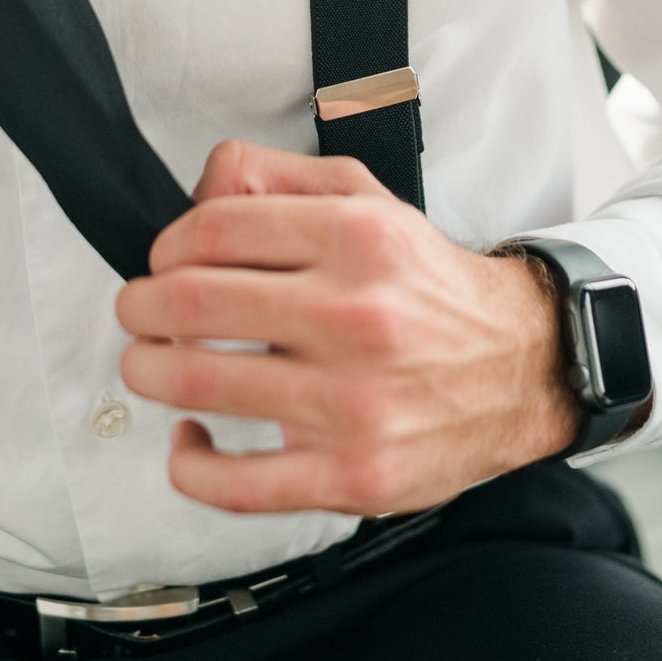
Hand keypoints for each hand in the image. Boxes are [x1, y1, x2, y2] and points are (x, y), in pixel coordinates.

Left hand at [116, 139, 583, 515]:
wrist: (521, 365)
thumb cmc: (429, 287)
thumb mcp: (369, 200)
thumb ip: (281, 178)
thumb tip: (203, 185)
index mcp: (357, 238)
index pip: (213, 228)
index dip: (167, 245)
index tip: (165, 261)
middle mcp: (354, 316)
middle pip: (191, 302)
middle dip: (141, 306)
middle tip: (140, 311)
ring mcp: (352, 402)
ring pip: (199, 384)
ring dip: (149, 372)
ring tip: (152, 365)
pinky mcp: (351, 474)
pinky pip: (234, 483)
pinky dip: (188, 463)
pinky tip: (190, 440)